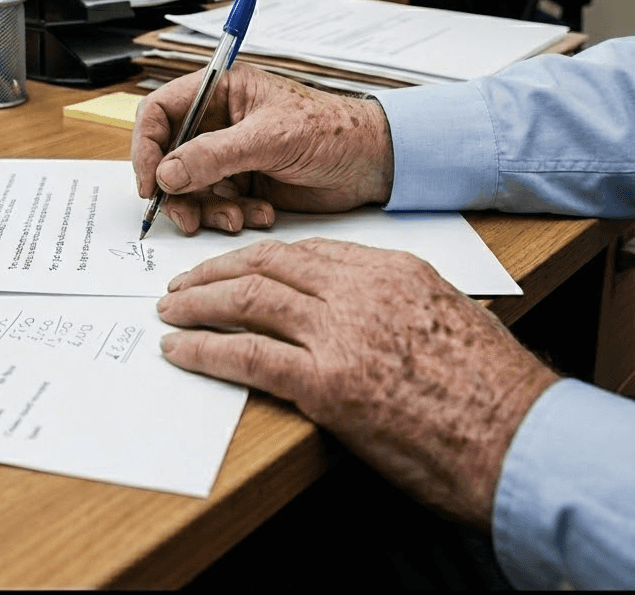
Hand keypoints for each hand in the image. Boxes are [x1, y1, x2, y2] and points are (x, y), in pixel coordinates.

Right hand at [131, 63, 392, 233]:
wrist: (373, 163)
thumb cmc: (332, 130)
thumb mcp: (270, 138)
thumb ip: (215, 154)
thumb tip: (167, 173)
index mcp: (220, 91)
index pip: (160, 112)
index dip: (147, 146)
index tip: (150, 181)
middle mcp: (218, 122)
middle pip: (168, 157)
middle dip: (176, 190)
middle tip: (186, 215)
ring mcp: (229, 156)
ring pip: (189, 188)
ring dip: (205, 209)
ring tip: (234, 218)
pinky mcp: (243, 185)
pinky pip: (215, 205)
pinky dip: (230, 216)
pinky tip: (260, 213)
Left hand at [156, 239, 558, 529]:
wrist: (518, 438)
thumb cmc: (492, 386)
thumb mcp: (446, 315)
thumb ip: (393, 301)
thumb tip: (352, 305)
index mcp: (389, 270)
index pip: (305, 251)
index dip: (258, 257)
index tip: (233, 266)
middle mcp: (359, 291)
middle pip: (267, 264)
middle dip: (216, 271)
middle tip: (184, 282)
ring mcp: (340, 334)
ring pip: (248, 299)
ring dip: (199, 303)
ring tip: (171, 309)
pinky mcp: (326, 384)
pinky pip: (248, 356)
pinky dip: (205, 349)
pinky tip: (180, 350)